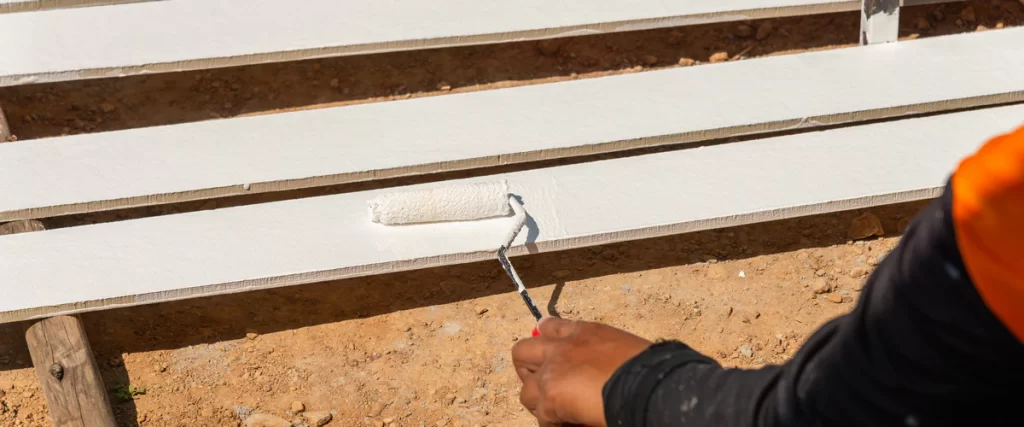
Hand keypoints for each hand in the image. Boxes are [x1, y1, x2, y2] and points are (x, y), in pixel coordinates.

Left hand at [511, 317, 652, 426]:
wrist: (649, 383)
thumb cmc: (651, 368)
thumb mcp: (625, 349)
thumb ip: (604, 355)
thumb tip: (603, 373)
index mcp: (586, 332)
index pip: (551, 327)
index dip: (547, 343)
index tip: (551, 355)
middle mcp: (564, 347)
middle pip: (522, 351)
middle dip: (528, 370)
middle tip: (544, 386)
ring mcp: (553, 371)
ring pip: (525, 390)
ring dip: (539, 403)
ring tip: (557, 412)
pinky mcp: (550, 398)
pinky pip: (541, 418)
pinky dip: (552, 425)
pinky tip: (570, 426)